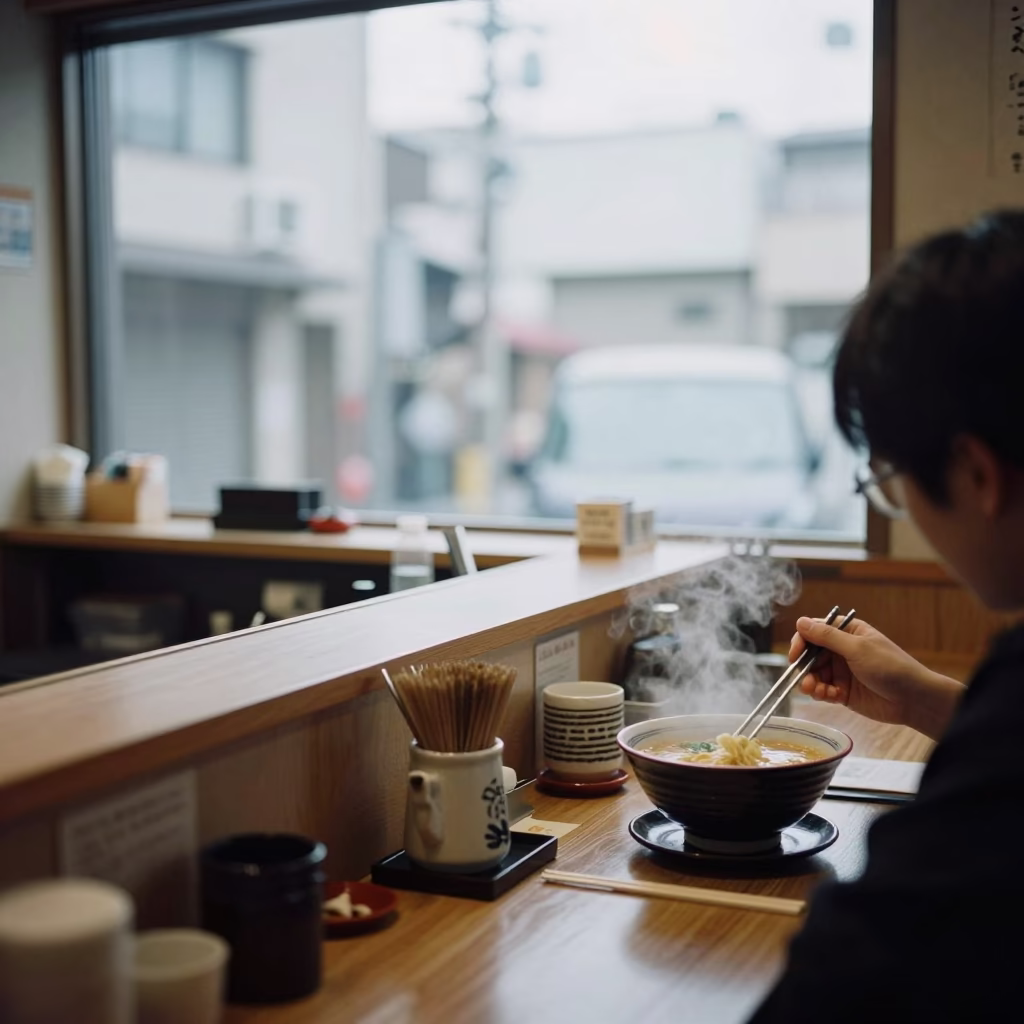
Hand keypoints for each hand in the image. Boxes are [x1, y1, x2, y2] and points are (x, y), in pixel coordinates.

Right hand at [789, 617, 964, 737]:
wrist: (914, 700)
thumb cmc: (890, 667)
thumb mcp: (857, 649)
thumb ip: (827, 637)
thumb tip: (800, 622)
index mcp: (847, 633)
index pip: (814, 631)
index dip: (801, 642)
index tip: (795, 655)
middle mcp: (842, 651)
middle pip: (810, 655)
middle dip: (804, 667)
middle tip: (805, 680)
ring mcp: (842, 672)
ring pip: (814, 674)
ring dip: (810, 683)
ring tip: (814, 691)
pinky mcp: (843, 691)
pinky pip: (823, 690)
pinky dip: (821, 694)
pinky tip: (827, 697)